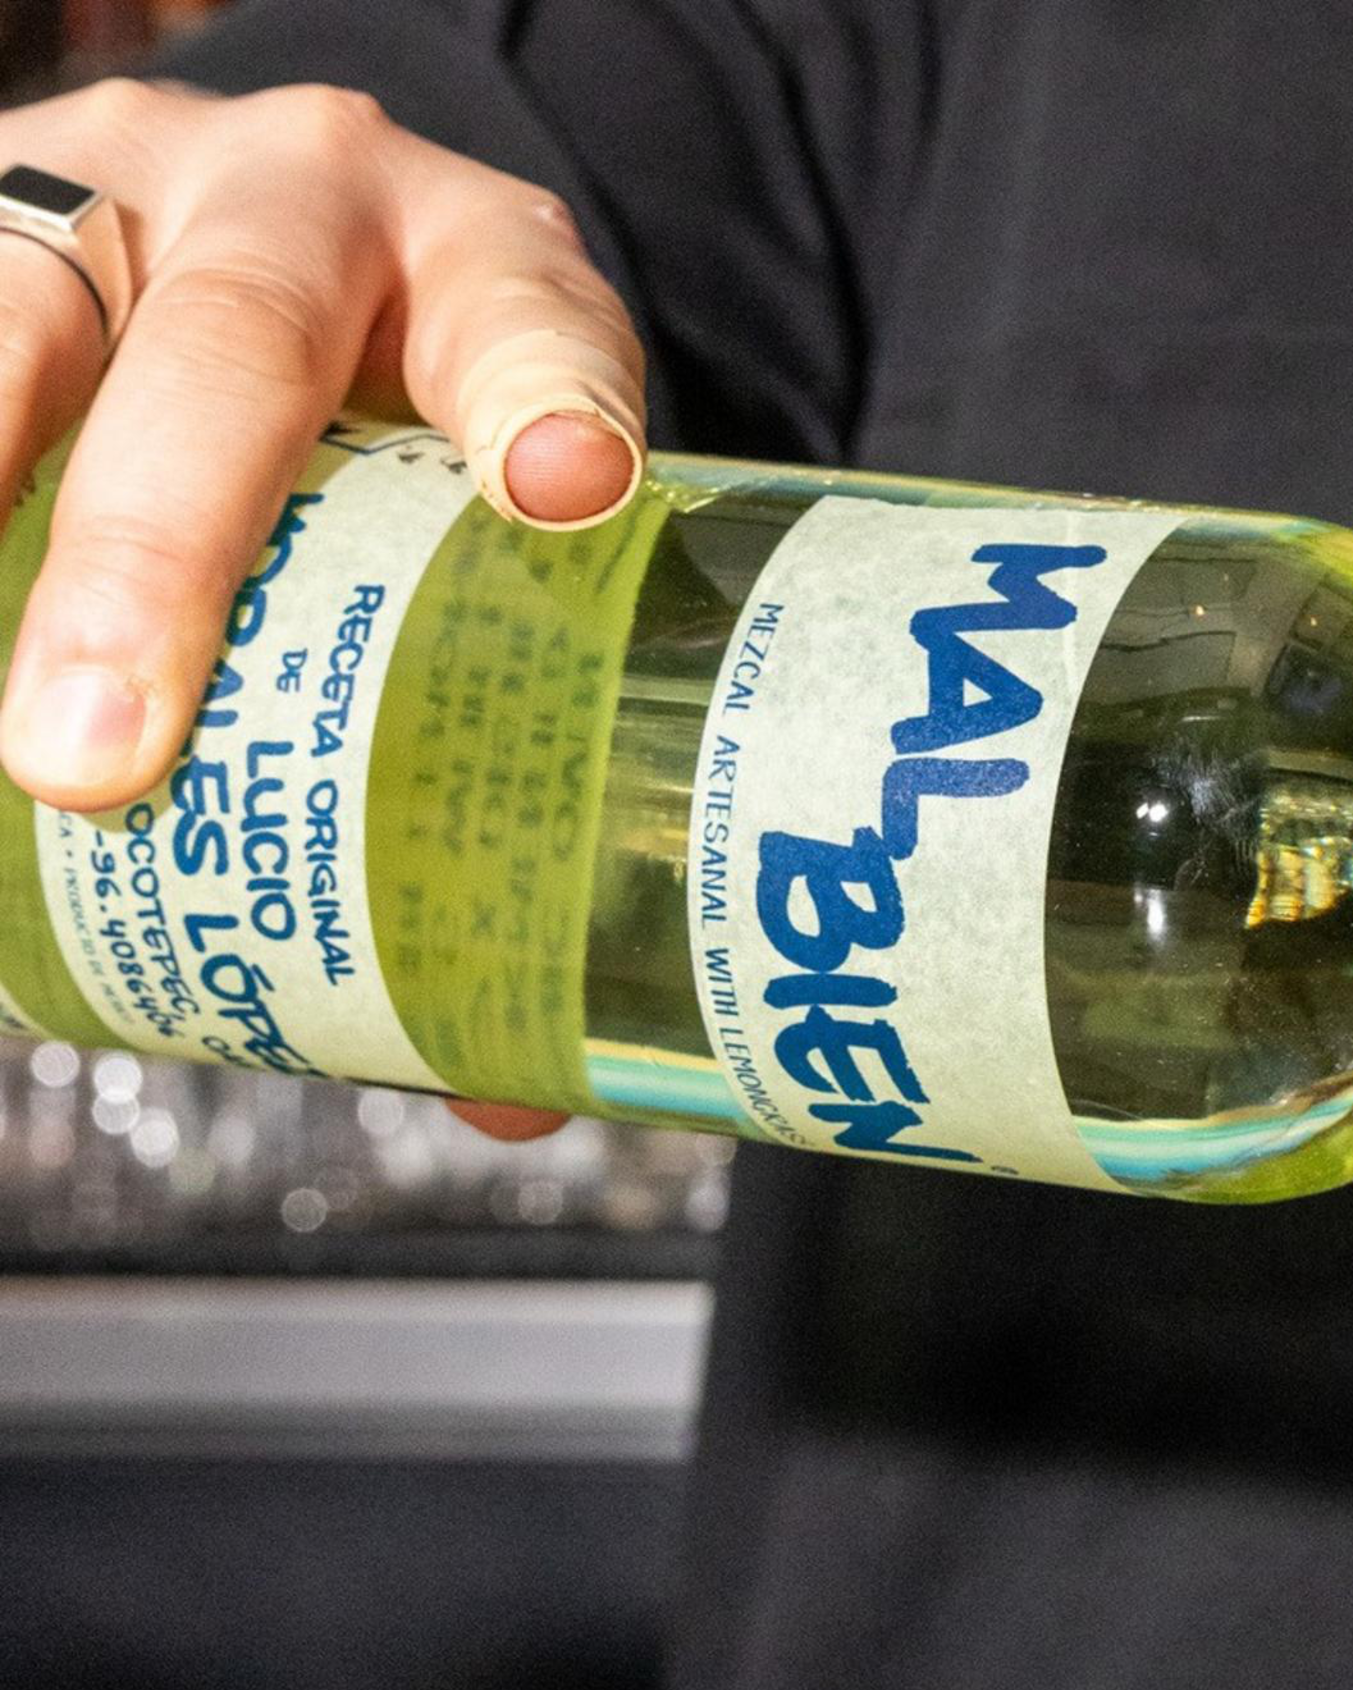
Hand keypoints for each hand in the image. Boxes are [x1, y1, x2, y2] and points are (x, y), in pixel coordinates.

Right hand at [0, 77, 644, 1138]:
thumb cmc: (418, 401)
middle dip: (156, 555)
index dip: (546, 401)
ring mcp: (116, 201)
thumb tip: (508, 1091)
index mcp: (482, 268)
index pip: (537, 320)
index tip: (564, 490)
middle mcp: (294, 203)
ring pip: (19, 323)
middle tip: (95, 757)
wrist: (297, 217)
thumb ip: (518, 741)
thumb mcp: (497, 503)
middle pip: (231, 353)